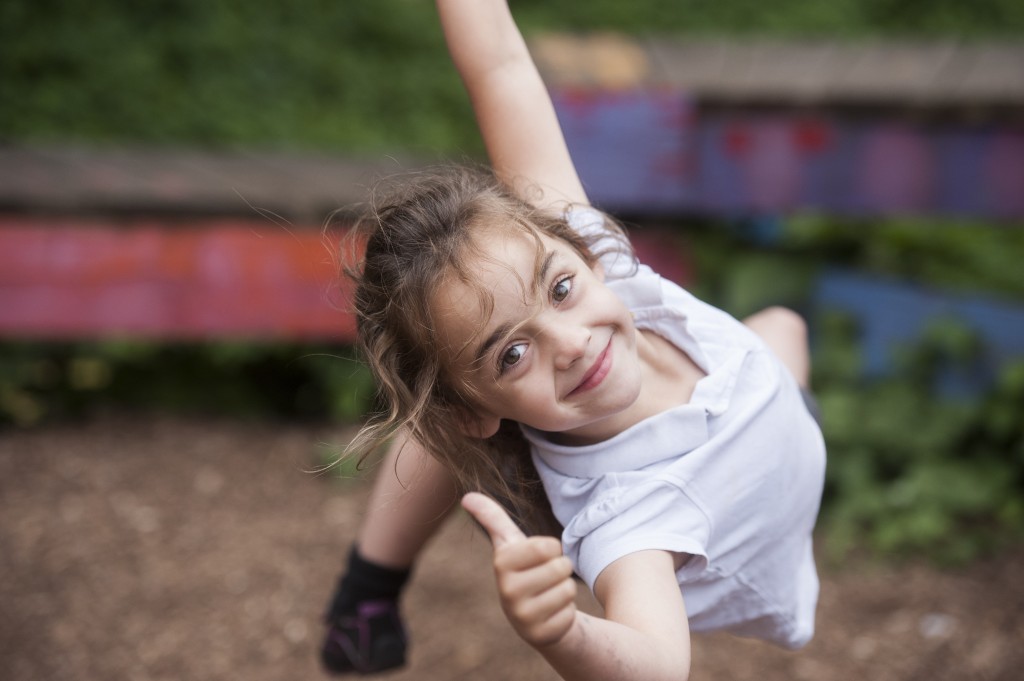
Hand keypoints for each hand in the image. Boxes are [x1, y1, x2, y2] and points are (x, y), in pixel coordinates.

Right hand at [461, 492, 577, 646]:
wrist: (533, 616)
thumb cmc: (524, 571)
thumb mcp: (510, 544)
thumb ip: (492, 519)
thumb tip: (467, 496)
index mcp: (502, 564)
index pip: (548, 546)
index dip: (552, 548)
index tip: (540, 556)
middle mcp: (508, 592)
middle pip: (561, 567)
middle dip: (561, 569)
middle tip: (546, 577)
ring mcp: (523, 617)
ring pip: (568, 589)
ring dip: (565, 590)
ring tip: (548, 594)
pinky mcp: (541, 636)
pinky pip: (571, 614)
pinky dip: (567, 612)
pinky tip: (551, 614)